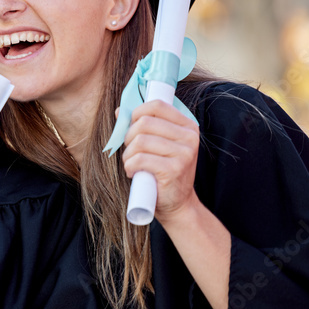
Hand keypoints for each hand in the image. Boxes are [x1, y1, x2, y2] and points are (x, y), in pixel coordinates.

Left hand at [121, 100, 200, 223]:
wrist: (176, 204)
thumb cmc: (162, 171)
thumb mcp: (156, 144)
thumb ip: (141, 125)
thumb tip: (119, 110)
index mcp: (187, 126)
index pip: (157, 105)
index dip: (137, 112)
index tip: (131, 126)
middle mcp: (189, 137)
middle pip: (145, 122)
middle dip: (129, 137)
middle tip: (130, 151)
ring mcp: (184, 153)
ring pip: (140, 141)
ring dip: (128, 154)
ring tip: (132, 164)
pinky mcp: (174, 169)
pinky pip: (140, 159)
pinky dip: (130, 166)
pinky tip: (134, 172)